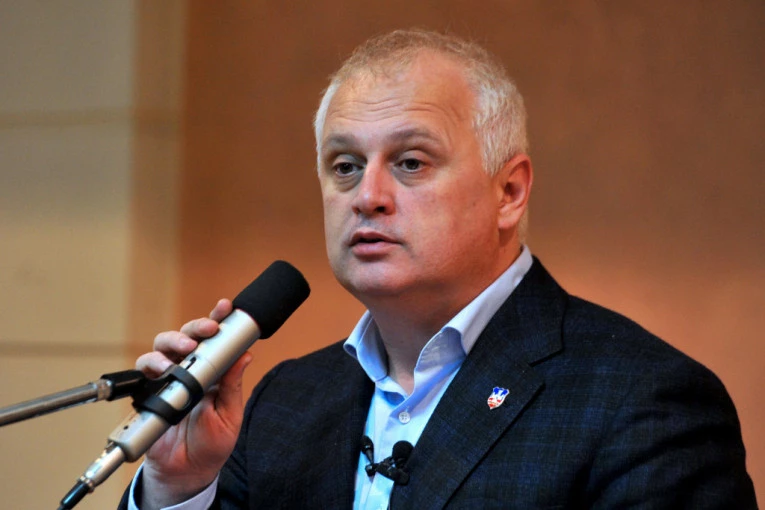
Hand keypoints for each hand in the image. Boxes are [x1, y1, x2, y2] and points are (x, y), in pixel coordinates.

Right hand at [135, 299, 251, 509]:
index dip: (218, 319)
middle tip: (207, 330)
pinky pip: (143, 371)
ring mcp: (166, 378)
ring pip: (162, 346)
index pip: (214, 339)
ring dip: (173, 342)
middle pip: (187, 335)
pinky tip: (164, 370)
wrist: (188, 471)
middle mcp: (188, 369)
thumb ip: (233, 385)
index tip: (225, 307)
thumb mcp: (230, 414)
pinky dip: (153, 365)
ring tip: (186, 351)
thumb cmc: (212, 442)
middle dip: (196, 326)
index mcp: (213, 371)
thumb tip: (246, 355)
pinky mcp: (148, 391)